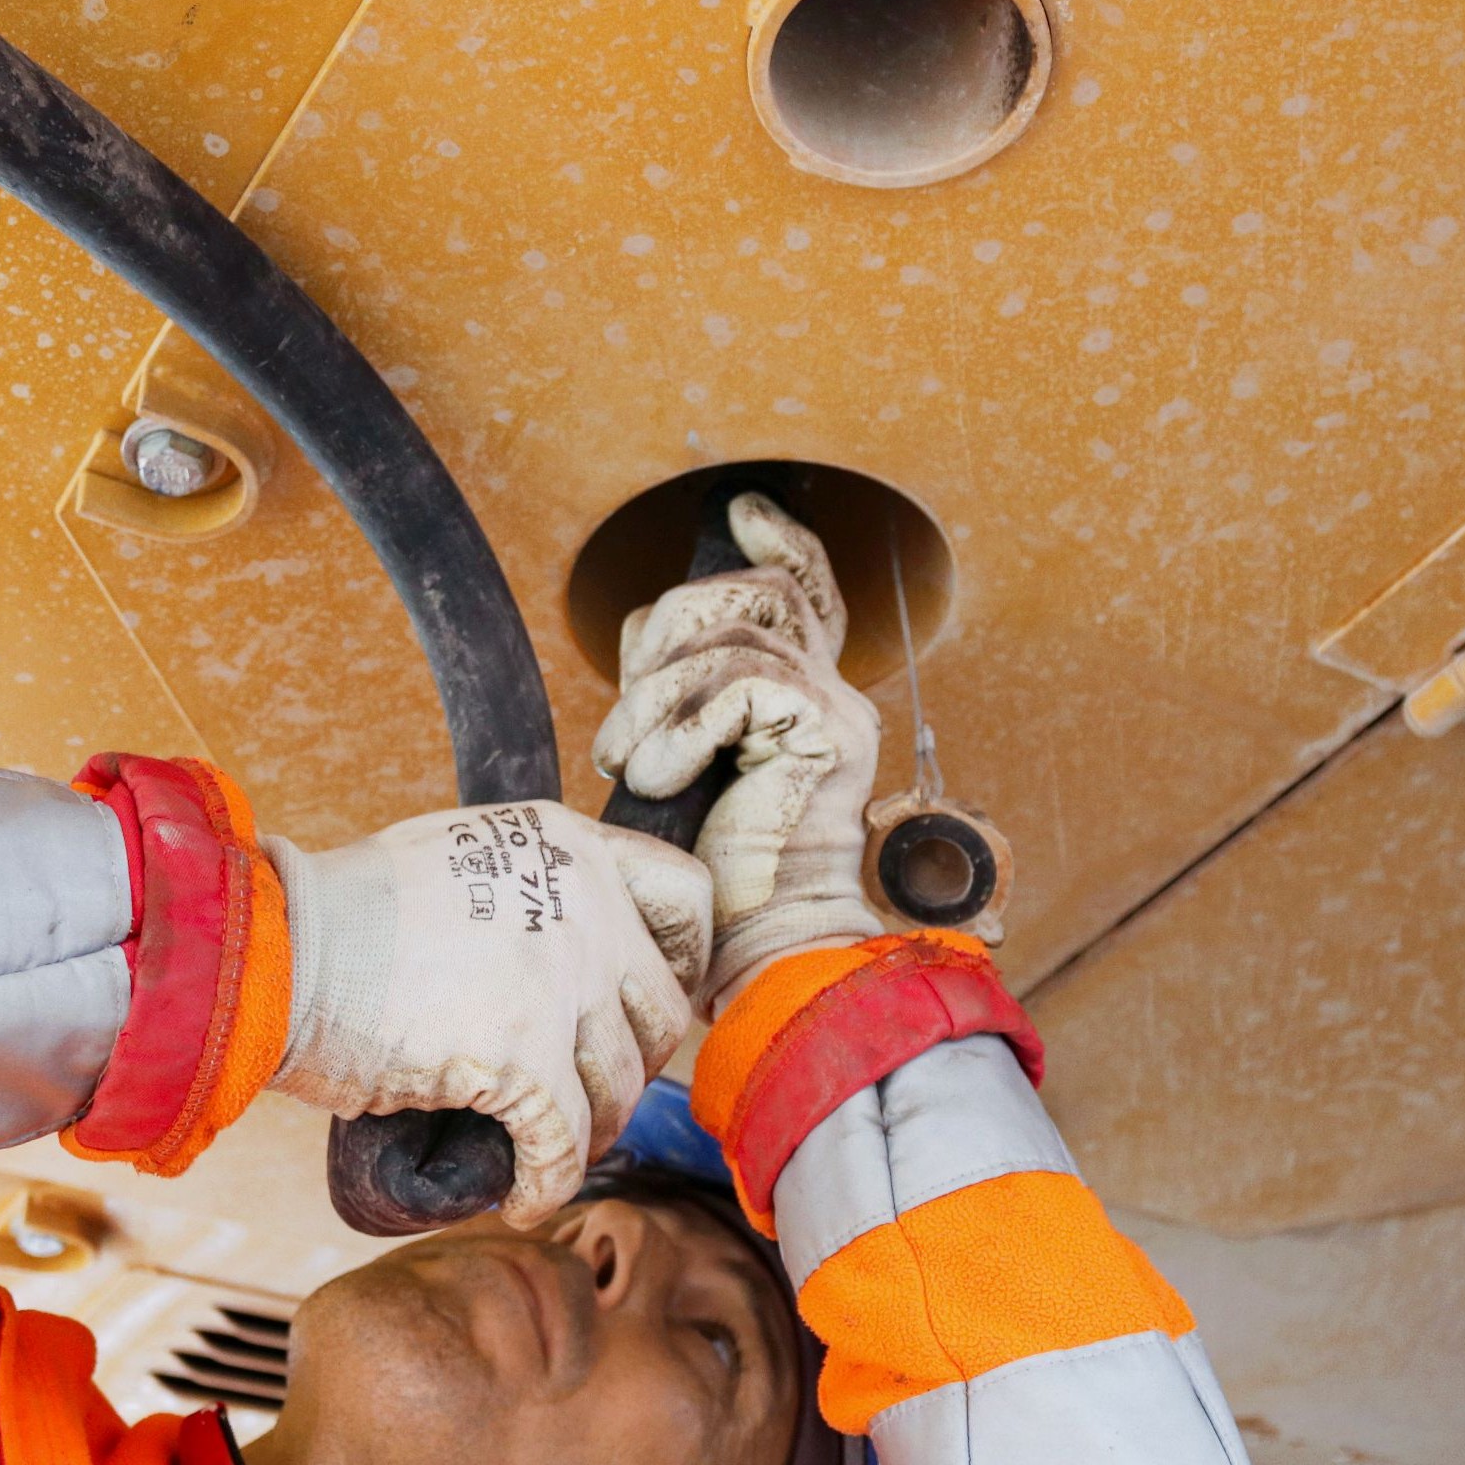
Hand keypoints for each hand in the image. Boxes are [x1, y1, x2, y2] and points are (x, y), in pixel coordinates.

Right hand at [264, 801, 710, 1226]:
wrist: (278, 951)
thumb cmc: (346, 912)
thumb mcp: (466, 858)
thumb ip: (532, 891)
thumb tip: (569, 953)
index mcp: (574, 848)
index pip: (686, 898)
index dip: (686, 959)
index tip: (659, 999)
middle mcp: (588, 907)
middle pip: (661, 1008)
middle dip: (634, 1062)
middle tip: (595, 1090)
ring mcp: (562, 982)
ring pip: (620, 1084)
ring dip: (593, 1129)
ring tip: (553, 1149)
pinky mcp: (526, 1057)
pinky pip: (566, 1144)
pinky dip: (549, 1184)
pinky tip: (526, 1201)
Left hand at [593, 492, 882, 1011]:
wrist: (766, 951)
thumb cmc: (723, 884)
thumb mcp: (693, 772)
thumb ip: (689, 705)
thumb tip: (646, 656)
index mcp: (807, 702)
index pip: (808, 593)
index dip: (782, 544)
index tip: (746, 513)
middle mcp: (833, 697)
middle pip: (754, 595)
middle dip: (667, 632)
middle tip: (630, 721)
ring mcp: (834, 713)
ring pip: (734, 634)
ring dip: (659, 694)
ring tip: (636, 758)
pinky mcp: (824, 735)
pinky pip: (738, 683)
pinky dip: (683, 724)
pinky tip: (665, 774)